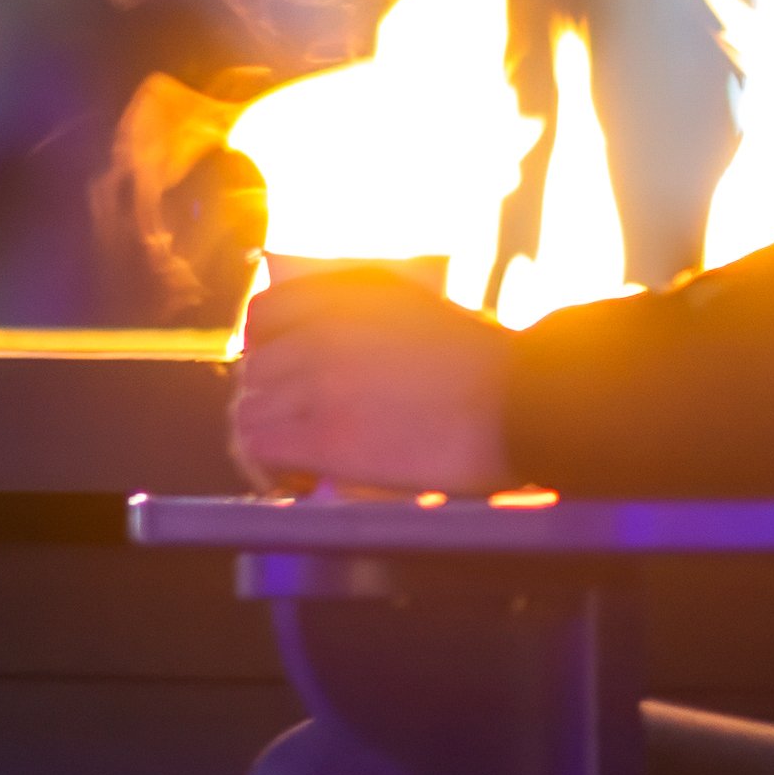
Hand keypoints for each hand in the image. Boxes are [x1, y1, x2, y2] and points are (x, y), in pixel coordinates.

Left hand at [232, 268, 515, 494]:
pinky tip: (297, 482)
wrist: (523, 403)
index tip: (287, 383)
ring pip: (250, 410)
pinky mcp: (323, 433)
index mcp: (349, 292)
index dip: (268, 354)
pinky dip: (269, 469)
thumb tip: (332, 363)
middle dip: (275, 405)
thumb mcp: (422, 314)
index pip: (265, 316)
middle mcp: (323, 327)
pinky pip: (259, 447)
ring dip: (269, 440)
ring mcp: (318, 379)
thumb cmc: (490, 370)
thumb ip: (370, 325)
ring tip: (299, 466)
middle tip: (304, 437)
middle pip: (256, 371)